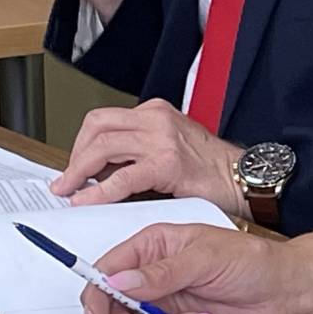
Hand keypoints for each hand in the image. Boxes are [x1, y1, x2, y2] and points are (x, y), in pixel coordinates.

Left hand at [54, 99, 244, 214]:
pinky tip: (88, 201)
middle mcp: (155, 118)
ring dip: (79, 171)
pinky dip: (98, 191)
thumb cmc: (213, 170)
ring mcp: (161, 138)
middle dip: (75, 155)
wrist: (245, 178)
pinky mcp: (167, 163)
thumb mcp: (169, 150)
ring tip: (70, 190)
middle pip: (96, 126)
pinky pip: (122, 177)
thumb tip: (101, 172)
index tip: (75, 166)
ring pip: (102, 146)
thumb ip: (137, 155)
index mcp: (155, 112)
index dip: (82, 145)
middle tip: (68, 180)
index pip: (104, 121)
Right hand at [82, 223, 301, 313]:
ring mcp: (162, 310)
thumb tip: (120, 281)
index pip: (106, 272)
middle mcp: (152, 281)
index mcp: (153, 249)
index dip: (97, 294)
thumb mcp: (206, 256)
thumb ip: (161, 271)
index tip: (100, 313)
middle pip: (111, 312)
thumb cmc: (253, 263)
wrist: (284, 295)